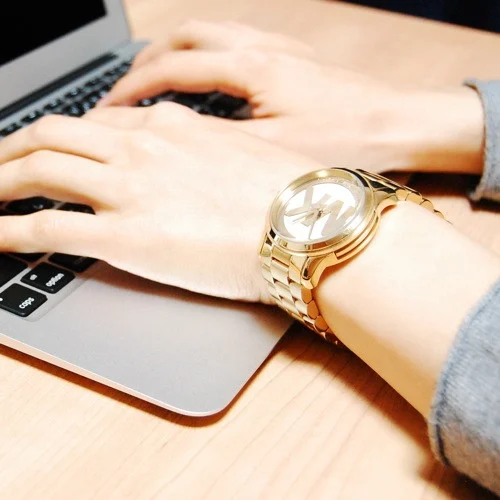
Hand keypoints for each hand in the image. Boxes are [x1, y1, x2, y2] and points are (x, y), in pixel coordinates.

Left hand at [0, 103, 322, 301]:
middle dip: (12, 147)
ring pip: (37, 170)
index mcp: (173, 128)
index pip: (98, 123)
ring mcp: (131, 189)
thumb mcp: (242, 157)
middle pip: (53, 134)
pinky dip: (6, 231)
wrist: (312, 224)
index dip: (63, 136)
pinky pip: (46, 229)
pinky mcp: (128, 236)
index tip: (50, 149)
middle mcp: (143, 148)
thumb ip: (204, 154)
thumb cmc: (292, 195)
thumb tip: (189, 166)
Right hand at [101, 20, 483, 173]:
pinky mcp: (294, 59)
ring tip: (156, 79)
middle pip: (185, 37)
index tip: (109, 108)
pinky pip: (237, 41)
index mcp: (252, 69)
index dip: (133, 88)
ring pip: (211, 32)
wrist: (404, 126)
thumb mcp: (277, 153)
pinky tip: (210, 78)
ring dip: (177, 51)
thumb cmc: (350, 141)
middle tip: (125, 91)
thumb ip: (222, 145)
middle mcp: (263, 49)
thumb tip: (177, 145)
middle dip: (147, 62)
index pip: (173, 69)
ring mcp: (280, 49)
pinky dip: (210, 54)